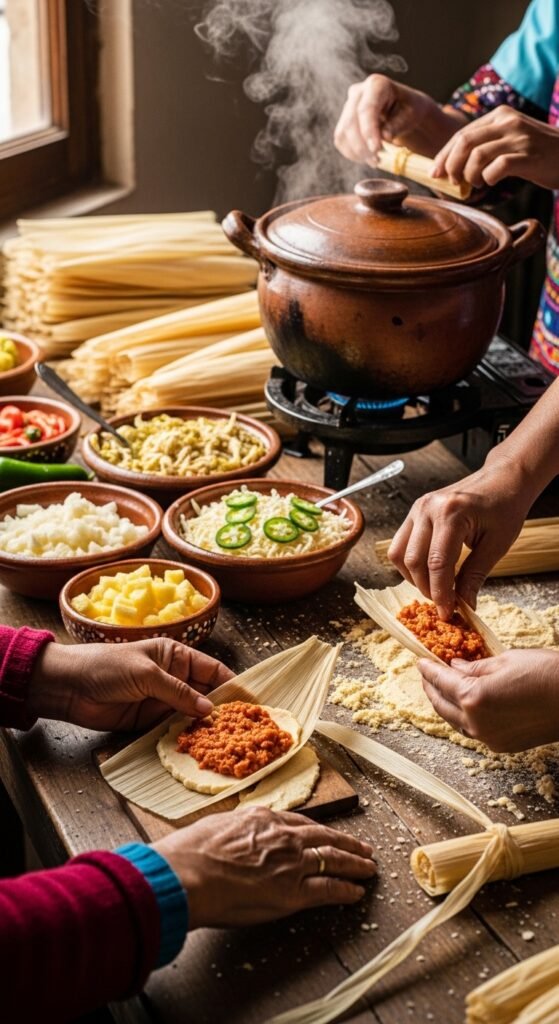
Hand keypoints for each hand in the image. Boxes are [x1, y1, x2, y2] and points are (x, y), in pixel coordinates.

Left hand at [27, 638, 233, 730]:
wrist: (69, 686)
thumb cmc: (107, 667)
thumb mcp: (146, 674)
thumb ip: (178, 692)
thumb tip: (208, 709)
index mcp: (176, 656)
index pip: (212, 670)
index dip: (231, 684)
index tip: (249, 702)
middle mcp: (173, 678)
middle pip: (206, 694)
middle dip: (222, 709)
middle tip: (242, 729)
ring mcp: (162, 701)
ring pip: (192, 714)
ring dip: (206, 726)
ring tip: (227, 742)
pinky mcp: (150, 721)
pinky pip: (174, 729)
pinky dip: (187, 737)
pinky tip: (200, 747)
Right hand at [154, 806, 375, 928]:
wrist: (189, 873)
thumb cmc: (191, 852)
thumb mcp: (215, 827)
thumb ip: (233, 830)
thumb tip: (230, 836)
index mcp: (263, 818)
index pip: (300, 823)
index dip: (317, 831)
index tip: (327, 834)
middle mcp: (283, 836)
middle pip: (325, 837)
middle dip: (347, 842)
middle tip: (364, 848)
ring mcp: (291, 863)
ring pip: (333, 859)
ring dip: (355, 863)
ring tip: (369, 867)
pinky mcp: (293, 892)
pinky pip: (328, 889)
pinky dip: (346, 890)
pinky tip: (357, 892)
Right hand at [334, 74, 461, 161]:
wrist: (401, 111)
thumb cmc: (408, 110)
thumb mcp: (411, 114)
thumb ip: (397, 123)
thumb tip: (384, 135)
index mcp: (377, 84)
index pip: (366, 109)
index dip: (368, 130)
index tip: (376, 149)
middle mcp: (358, 92)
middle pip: (350, 122)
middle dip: (362, 146)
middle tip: (377, 161)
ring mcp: (348, 106)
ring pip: (342, 133)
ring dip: (357, 152)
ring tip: (375, 160)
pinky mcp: (343, 122)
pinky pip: (341, 141)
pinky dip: (352, 153)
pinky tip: (367, 158)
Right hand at [388, 452, 533, 619]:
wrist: (502, 479)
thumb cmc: (505, 508)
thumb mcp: (496, 545)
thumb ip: (475, 576)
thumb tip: (463, 606)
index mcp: (451, 513)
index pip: (437, 563)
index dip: (441, 593)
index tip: (448, 613)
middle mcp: (427, 508)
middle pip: (414, 561)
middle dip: (427, 588)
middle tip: (445, 603)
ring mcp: (417, 508)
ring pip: (399, 554)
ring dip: (413, 577)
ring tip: (436, 588)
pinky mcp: (414, 512)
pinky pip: (400, 544)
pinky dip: (410, 564)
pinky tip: (429, 572)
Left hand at [419, 649, 558, 752]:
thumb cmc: (545, 673)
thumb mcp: (505, 660)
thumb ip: (475, 667)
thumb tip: (456, 667)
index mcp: (473, 697)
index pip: (440, 680)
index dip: (428, 669)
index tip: (420, 660)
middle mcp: (476, 722)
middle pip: (441, 704)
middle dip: (431, 687)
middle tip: (427, 674)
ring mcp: (488, 738)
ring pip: (454, 721)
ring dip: (444, 704)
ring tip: (442, 689)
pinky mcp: (502, 746)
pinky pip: (472, 731)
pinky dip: (463, 717)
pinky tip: (464, 706)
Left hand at [432, 106, 558, 189]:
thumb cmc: (538, 153)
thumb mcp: (511, 138)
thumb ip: (487, 144)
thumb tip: (453, 166)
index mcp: (500, 115)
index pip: (462, 133)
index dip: (444, 155)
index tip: (435, 173)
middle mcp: (508, 122)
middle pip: (465, 142)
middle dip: (451, 165)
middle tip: (451, 182)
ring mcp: (518, 138)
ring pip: (477, 156)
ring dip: (469, 175)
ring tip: (474, 184)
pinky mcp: (528, 156)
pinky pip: (497, 168)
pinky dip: (488, 179)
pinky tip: (491, 182)